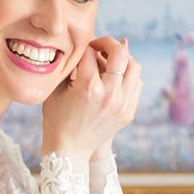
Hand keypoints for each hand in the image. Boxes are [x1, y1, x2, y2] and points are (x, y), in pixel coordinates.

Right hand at [42, 35, 141, 160]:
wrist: (69, 151)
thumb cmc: (57, 117)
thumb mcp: (57, 88)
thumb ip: (71, 64)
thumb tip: (90, 43)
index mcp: (87, 87)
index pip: (91, 51)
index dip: (85, 45)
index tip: (81, 48)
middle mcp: (108, 94)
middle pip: (119, 53)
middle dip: (108, 42)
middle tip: (98, 45)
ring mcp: (121, 104)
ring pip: (134, 67)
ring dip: (122, 58)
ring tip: (109, 60)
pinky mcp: (128, 112)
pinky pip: (136, 84)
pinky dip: (128, 76)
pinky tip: (115, 77)